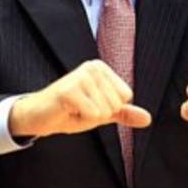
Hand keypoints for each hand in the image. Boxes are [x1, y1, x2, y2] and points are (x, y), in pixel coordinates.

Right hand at [9, 60, 151, 137]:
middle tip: (79, 109)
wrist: (39, 117)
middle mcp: (92, 67)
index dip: (108, 109)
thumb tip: (147, 119)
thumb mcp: (101, 113)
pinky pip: (93, 115)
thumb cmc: (70, 112)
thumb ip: (124, 113)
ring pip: (104, 111)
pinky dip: (80, 120)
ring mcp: (80, 76)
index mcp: (102, 68)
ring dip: (88, 118)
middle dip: (97, 115)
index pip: (125, 97)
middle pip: (115, 104)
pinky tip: (67, 111)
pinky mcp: (69, 90)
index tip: (89, 105)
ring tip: (72, 109)